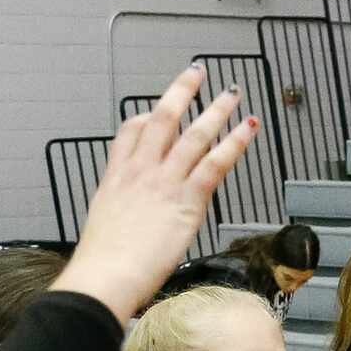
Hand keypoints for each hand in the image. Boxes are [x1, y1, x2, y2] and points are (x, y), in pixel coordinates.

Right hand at [50, 68, 257, 320]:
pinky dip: (235, 141)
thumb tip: (127, 226)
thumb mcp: (103, 227)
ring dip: (217, 109)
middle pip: (163, 118)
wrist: (105, 277)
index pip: (132, 131)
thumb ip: (119, 217)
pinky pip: (216, 161)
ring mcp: (165, 181)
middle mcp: (140, 171)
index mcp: (116, 177)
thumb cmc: (102, 265)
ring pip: (194, 133)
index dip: (147, 116)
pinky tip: (248, 128)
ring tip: (232, 93)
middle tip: (197, 73)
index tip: (158, 110)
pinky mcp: (187, 199)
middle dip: (182, 91)